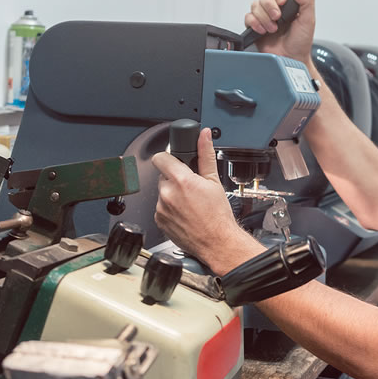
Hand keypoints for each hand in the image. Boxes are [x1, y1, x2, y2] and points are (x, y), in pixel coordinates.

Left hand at [152, 128, 257, 273]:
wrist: (217, 242)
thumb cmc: (218, 216)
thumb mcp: (214, 180)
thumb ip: (206, 154)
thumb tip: (204, 136)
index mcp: (181, 180)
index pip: (160, 157)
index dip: (169, 157)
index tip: (176, 161)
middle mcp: (167, 194)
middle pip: (164, 176)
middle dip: (175, 178)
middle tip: (191, 188)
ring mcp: (161, 208)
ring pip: (163, 192)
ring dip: (173, 194)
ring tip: (190, 203)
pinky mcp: (159, 220)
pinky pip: (161, 208)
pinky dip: (170, 208)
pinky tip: (185, 213)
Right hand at [244, 0, 315, 63]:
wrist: (290, 58)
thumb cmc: (300, 42)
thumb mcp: (309, 20)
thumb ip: (307, 1)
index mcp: (289, 2)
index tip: (282, 2)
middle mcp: (276, 7)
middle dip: (270, 6)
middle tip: (277, 18)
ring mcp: (265, 15)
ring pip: (255, 5)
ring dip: (264, 18)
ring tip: (273, 29)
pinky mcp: (255, 25)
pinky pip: (248, 17)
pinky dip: (255, 23)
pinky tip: (263, 31)